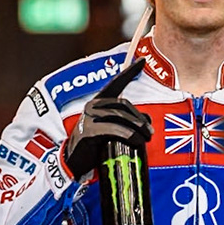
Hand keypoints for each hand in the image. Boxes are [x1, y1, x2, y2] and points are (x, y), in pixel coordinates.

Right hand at [63, 59, 151, 177]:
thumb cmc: (94, 146)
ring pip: (120, 117)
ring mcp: (88, 117)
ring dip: (137, 128)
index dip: (129, 72)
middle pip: (123, 105)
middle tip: (150, 132)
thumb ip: (125, 123)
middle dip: (140, 118)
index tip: (142, 61)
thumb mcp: (110, 131)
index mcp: (98, 102)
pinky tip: (137, 142)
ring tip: (146, 139)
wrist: (73, 163)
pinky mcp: (88, 131)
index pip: (115, 84)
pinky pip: (114, 129)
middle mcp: (92, 106)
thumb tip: (147, 123)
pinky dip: (129, 135)